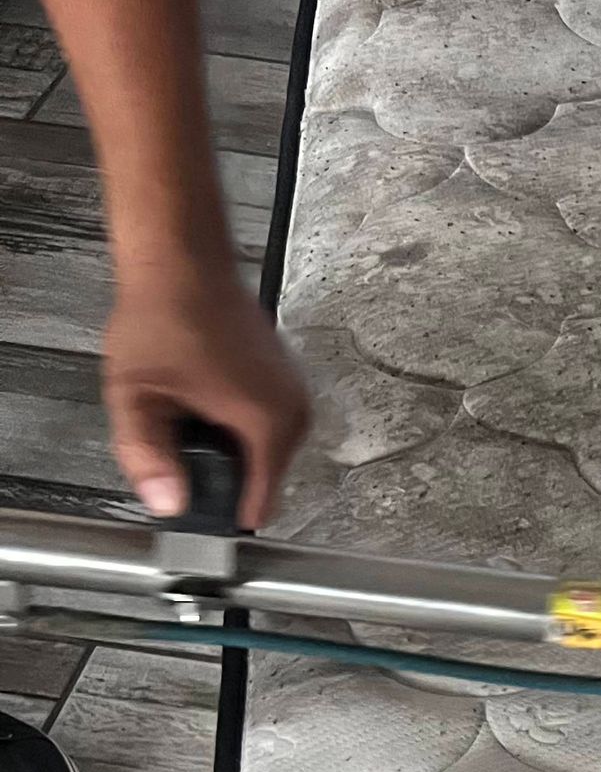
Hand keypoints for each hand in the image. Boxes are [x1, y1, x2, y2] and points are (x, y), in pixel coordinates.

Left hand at [102, 265, 309, 528]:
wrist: (182, 259)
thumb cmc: (164, 314)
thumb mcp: (136, 395)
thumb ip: (146, 456)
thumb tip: (168, 505)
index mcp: (268, 424)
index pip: (259, 507)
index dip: (220, 512)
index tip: (191, 497)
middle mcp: (294, 414)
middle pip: (258, 482)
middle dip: (217, 474)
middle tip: (178, 436)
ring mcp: (294, 396)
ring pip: (259, 455)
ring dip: (224, 448)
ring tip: (189, 410)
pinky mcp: (286, 382)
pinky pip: (262, 427)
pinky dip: (233, 424)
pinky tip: (203, 395)